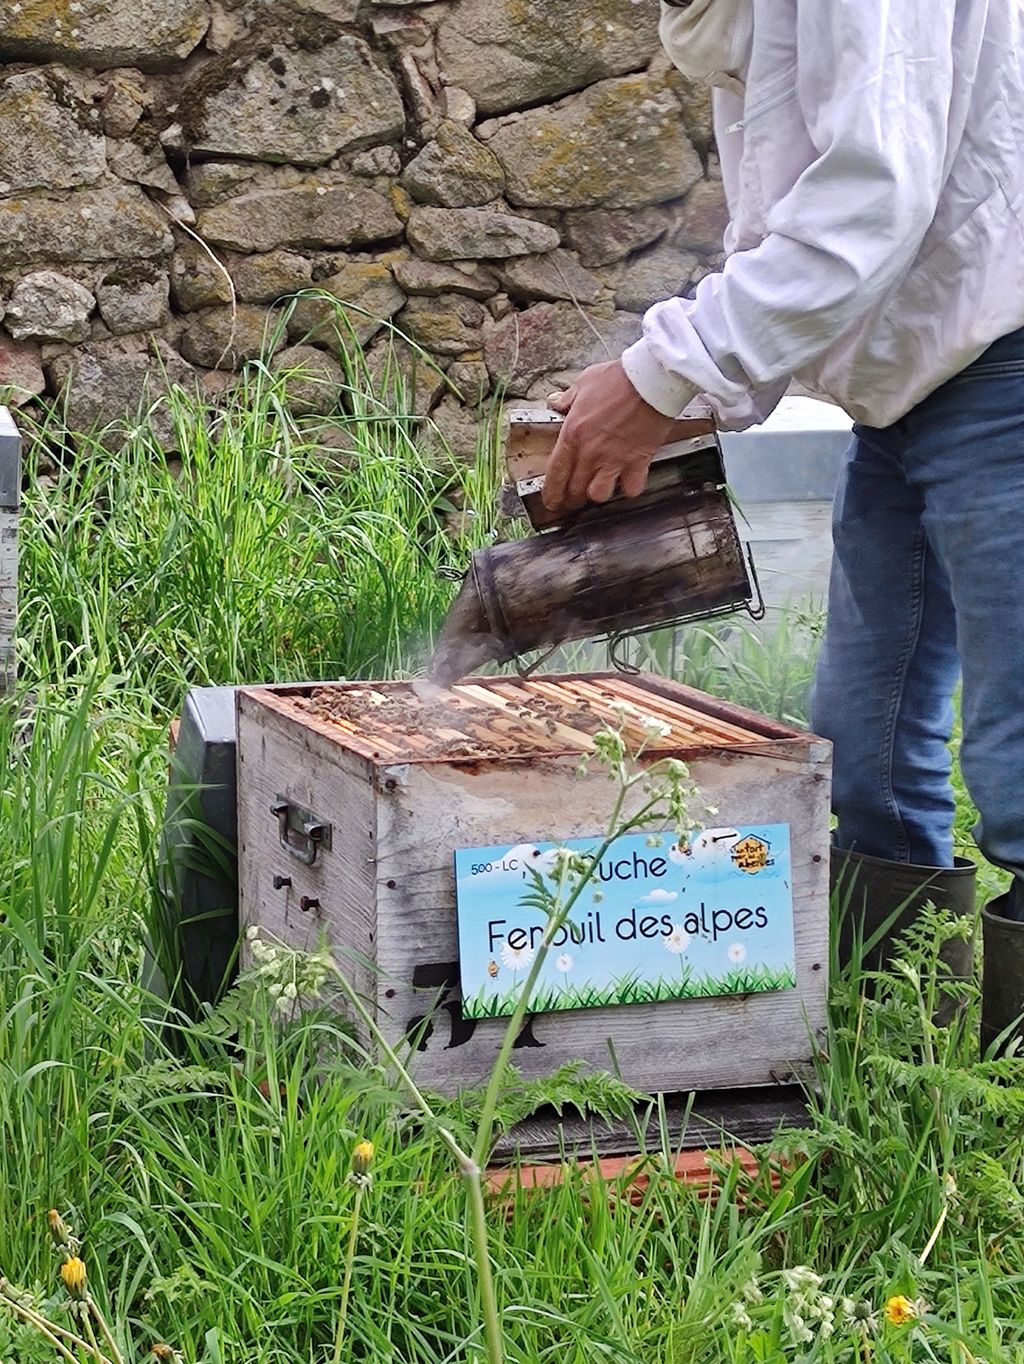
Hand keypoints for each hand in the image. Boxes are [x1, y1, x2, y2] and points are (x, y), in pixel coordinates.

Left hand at [542, 360, 679, 512]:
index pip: (555, 473)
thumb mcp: (584, 382)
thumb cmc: (619, 379)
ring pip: (599, 494)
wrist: (651, 380)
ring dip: (598, 493)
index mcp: (573, 434)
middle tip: (574, 497)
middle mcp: (591, 452)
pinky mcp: (638, 461)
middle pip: (575, 489)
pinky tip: (628, 481)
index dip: (551, 492)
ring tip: (600, 487)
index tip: (551, 500)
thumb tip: (556, 402)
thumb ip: (568, 398)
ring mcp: (615, 459)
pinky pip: (631, 488)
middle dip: (572, 497)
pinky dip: (629, 488)